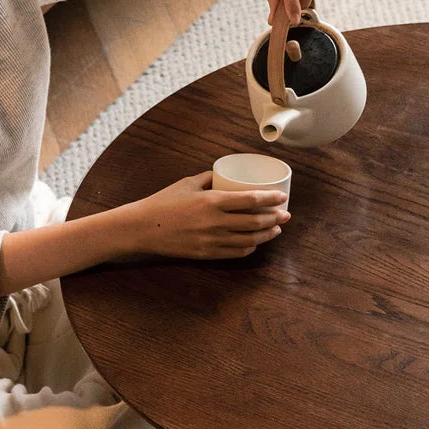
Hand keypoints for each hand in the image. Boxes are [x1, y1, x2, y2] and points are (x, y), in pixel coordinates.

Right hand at [114, 172, 289, 259]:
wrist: (142, 228)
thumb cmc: (163, 202)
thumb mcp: (187, 183)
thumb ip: (210, 178)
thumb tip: (226, 174)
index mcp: (212, 201)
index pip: (251, 200)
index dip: (271, 199)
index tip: (283, 196)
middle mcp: (216, 222)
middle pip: (255, 221)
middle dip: (276, 218)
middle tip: (286, 213)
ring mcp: (212, 241)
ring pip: (250, 240)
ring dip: (267, 234)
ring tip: (277, 228)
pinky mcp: (207, 254)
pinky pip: (236, 252)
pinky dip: (250, 247)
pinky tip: (256, 242)